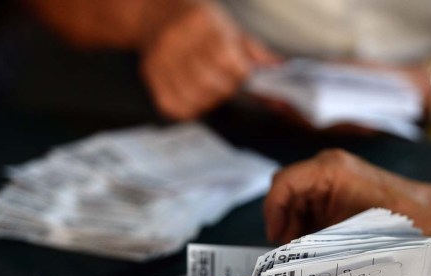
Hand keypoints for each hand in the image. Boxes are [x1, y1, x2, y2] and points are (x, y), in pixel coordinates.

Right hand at [139, 1, 279, 119]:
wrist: (156, 13)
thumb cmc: (200, 23)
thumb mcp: (230, 27)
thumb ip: (256, 53)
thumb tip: (279, 71)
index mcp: (201, 24)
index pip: (226, 60)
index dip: (240, 74)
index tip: (242, 73)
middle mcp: (176, 41)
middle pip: (209, 82)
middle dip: (226, 88)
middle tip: (227, 81)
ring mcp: (160, 60)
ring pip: (194, 98)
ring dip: (210, 100)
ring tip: (210, 87)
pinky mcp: (151, 77)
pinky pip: (176, 107)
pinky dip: (191, 107)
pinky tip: (195, 94)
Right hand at [264, 149, 430, 242]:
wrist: (427, 215)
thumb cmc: (394, 220)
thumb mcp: (346, 229)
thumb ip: (312, 233)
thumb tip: (287, 250)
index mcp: (329, 168)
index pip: (283, 182)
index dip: (273, 209)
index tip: (275, 236)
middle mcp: (327, 166)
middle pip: (287, 188)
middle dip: (282, 217)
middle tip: (286, 245)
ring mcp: (333, 175)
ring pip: (297, 197)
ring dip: (293, 221)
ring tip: (299, 248)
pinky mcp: (338, 187)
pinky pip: (311, 202)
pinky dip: (307, 220)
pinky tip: (312, 240)